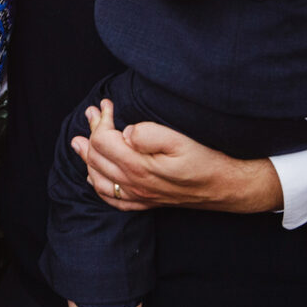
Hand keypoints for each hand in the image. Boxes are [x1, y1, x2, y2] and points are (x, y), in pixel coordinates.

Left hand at [73, 99, 284, 213]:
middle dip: (91, 131)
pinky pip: (112, 199)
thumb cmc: (205, 160)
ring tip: (80, 140)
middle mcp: (133, 184)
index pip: (102, 141)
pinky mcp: (146, 203)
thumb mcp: (180, 140)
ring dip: (87, 158)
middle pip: (96, 158)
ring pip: (98, 179)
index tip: (107, 103)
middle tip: (93, 111)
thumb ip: (149, 134)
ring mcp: (138, 196)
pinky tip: (94, 176)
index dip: (101, 119)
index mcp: (138, 166)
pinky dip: (98, 185)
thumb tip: (125, 131)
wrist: (225, 187)